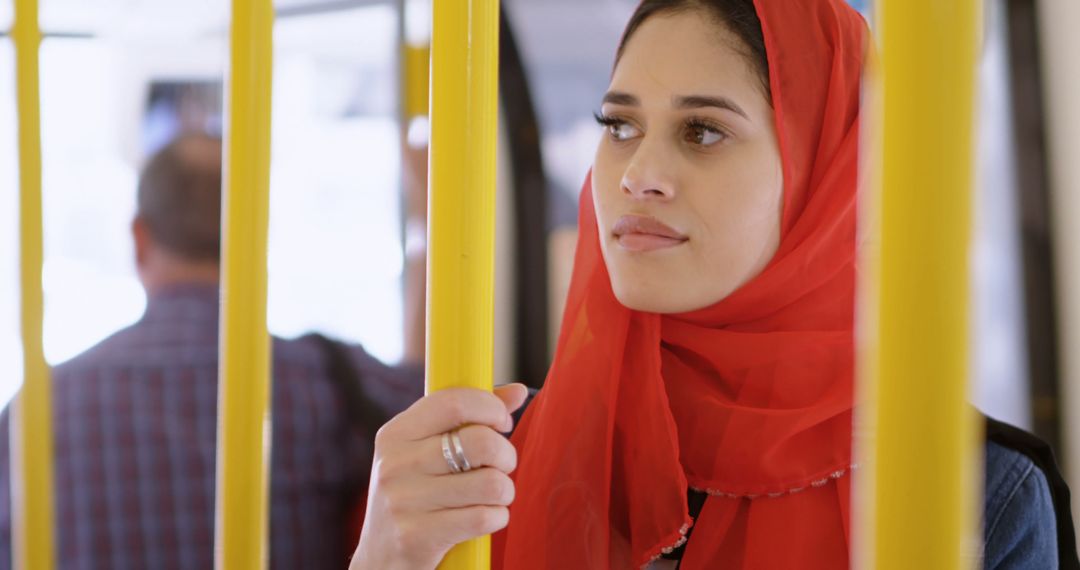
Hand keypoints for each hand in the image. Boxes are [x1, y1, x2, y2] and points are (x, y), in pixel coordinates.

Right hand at [350, 383, 528, 569]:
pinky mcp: (416, 537)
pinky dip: (496, 518)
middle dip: (506, 455)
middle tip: (501, 466)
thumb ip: (468, 418)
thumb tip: (518, 391)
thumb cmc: (414, 497)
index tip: (502, 423)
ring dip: (504, 491)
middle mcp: (395, 464)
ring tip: (493, 496)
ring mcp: (403, 501)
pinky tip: (485, 518)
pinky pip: (484, 518)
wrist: (380, 561)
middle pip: (480, 442)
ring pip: (490, 483)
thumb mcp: (426, 453)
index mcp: (396, 434)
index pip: (454, 401)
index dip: (490, 408)